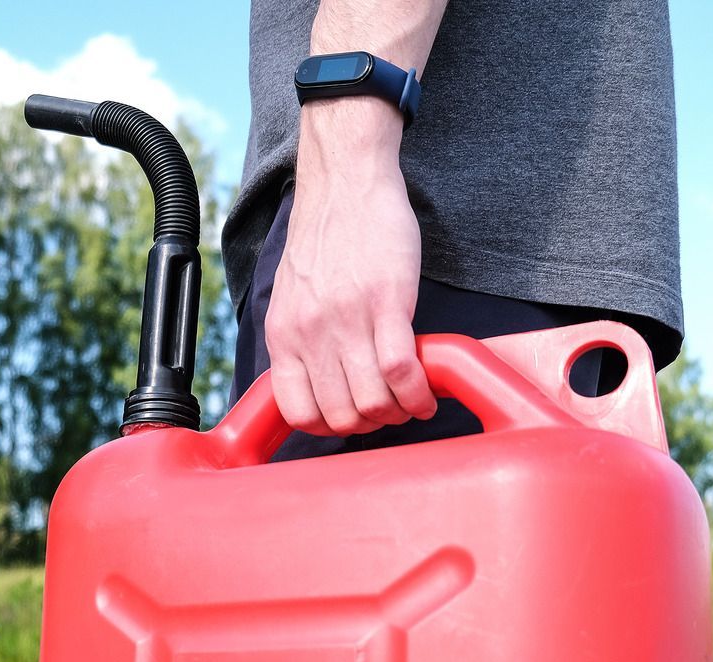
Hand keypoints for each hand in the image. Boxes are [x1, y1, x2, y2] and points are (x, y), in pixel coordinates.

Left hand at [264, 98, 437, 435]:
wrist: (346, 183)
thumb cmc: (326, 238)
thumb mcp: (294, 297)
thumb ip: (303, 340)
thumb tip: (321, 383)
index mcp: (284, 335)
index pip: (297, 411)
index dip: (329, 427)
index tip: (353, 420)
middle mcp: (310, 333)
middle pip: (341, 414)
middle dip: (371, 424)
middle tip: (391, 410)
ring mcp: (347, 320)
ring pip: (373, 401)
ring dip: (400, 412)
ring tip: (413, 401)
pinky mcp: (387, 303)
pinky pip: (402, 371)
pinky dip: (420, 393)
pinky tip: (428, 392)